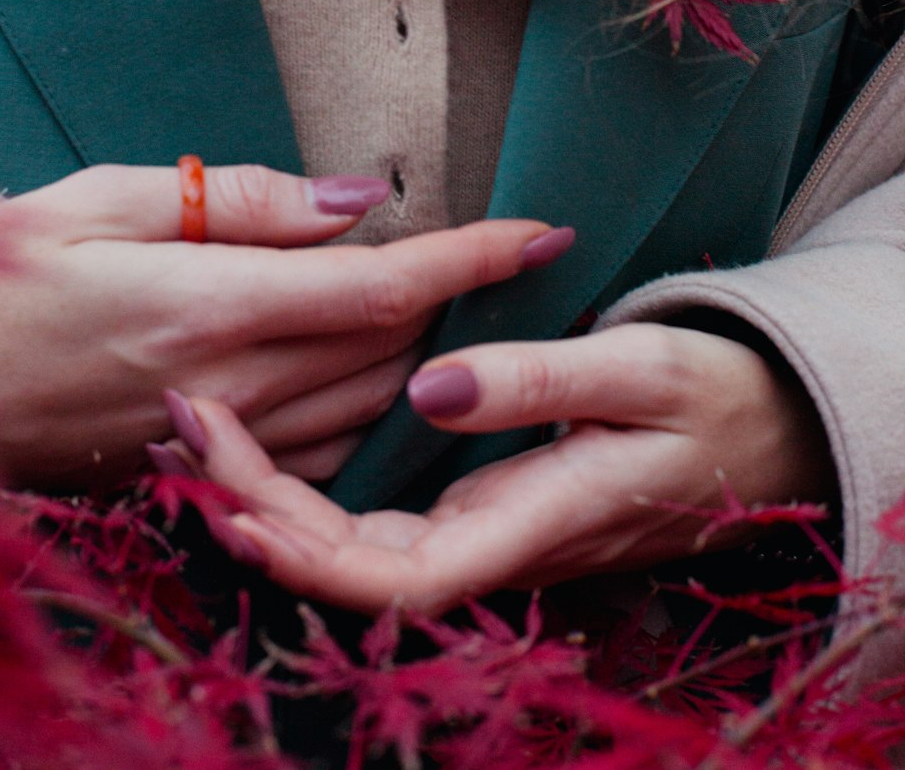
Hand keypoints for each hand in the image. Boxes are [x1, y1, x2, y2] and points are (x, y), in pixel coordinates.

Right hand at [0, 164, 556, 486]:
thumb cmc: (6, 273)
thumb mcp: (107, 200)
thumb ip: (244, 204)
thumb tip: (356, 203)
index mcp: (210, 306)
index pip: (385, 288)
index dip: (475, 258)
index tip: (544, 231)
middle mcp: (231, 385)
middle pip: (397, 351)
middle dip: (468, 302)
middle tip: (512, 255)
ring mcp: (222, 441)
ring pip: (373, 408)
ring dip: (433, 356)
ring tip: (470, 306)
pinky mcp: (206, 470)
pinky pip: (325, 453)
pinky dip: (375, 411)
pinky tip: (387, 375)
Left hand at [186, 323, 837, 613]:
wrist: (762, 426)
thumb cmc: (711, 397)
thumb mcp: (640, 370)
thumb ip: (540, 383)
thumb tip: (429, 392)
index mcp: (529, 521)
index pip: (395, 576)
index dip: (303, 555)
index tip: (227, 494)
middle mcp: (492, 538)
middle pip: (350, 562)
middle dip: (255, 511)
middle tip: (183, 427)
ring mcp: (483, 521)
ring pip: (354, 538)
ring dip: (269, 496)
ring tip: (194, 434)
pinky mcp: (479, 495)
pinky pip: (377, 507)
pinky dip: (311, 480)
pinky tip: (266, 440)